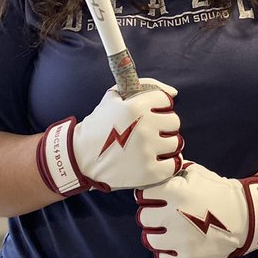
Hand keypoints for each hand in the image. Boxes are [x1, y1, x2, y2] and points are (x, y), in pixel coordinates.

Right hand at [36, 80, 181, 196]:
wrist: (82, 157)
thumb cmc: (99, 125)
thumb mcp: (113, 97)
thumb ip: (144, 86)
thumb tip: (174, 93)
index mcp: (135, 107)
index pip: (165, 100)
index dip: (158, 106)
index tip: (150, 113)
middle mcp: (144, 127)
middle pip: (173, 121)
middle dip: (163, 126)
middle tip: (150, 132)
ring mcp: (147, 150)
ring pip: (176, 142)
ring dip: (166, 145)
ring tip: (151, 148)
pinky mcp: (149, 172)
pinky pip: (173, 165)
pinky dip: (167, 164)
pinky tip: (155, 162)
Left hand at [135, 162, 257, 257]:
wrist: (244, 217)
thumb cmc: (218, 193)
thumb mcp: (197, 174)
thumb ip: (174, 172)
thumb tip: (157, 170)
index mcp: (175, 193)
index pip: (143, 195)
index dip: (148, 196)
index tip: (155, 199)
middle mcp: (174, 217)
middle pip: (143, 218)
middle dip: (151, 215)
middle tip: (161, 216)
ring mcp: (180, 241)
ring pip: (149, 240)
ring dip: (156, 235)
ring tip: (167, 232)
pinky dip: (166, 254)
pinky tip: (174, 247)